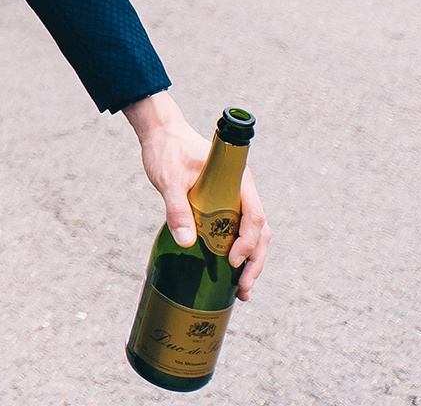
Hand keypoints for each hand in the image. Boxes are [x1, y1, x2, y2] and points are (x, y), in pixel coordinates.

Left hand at [124, 92, 270, 298]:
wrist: (161, 131)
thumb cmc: (167, 150)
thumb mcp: (168, 179)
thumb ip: (177, 208)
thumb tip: (186, 241)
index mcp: (237, 179)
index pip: (254, 216)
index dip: (247, 242)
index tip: (234, 261)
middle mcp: (242, 189)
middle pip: (259, 230)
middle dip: (255, 261)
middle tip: (245, 289)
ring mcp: (235, 196)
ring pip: (253, 233)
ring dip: (251, 260)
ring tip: (243, 290)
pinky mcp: (224, 202)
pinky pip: (238, 228)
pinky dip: (239, 250)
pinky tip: (232, 270)